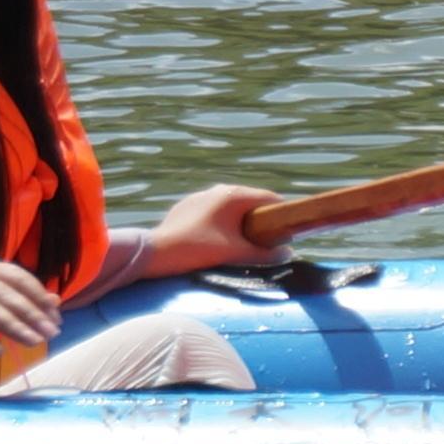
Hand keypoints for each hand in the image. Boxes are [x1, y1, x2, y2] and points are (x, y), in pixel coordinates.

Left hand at [138, 182, 287, 279]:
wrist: (156, 253)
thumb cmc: (198, 250)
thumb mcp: (235, 253)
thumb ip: (264, 254)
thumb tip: (287, 254)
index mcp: (234, 195)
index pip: (270, 198)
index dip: (282, 215)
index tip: (287, 234)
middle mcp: (218, 189)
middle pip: (250, 202)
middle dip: (260, 221)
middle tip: (264, 243)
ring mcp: (201, 197)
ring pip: (230, 207)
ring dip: (239, 223)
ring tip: (239, 245)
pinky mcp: (186, 206)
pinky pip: (212, 212)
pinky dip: (220, 224)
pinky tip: (215, 242)